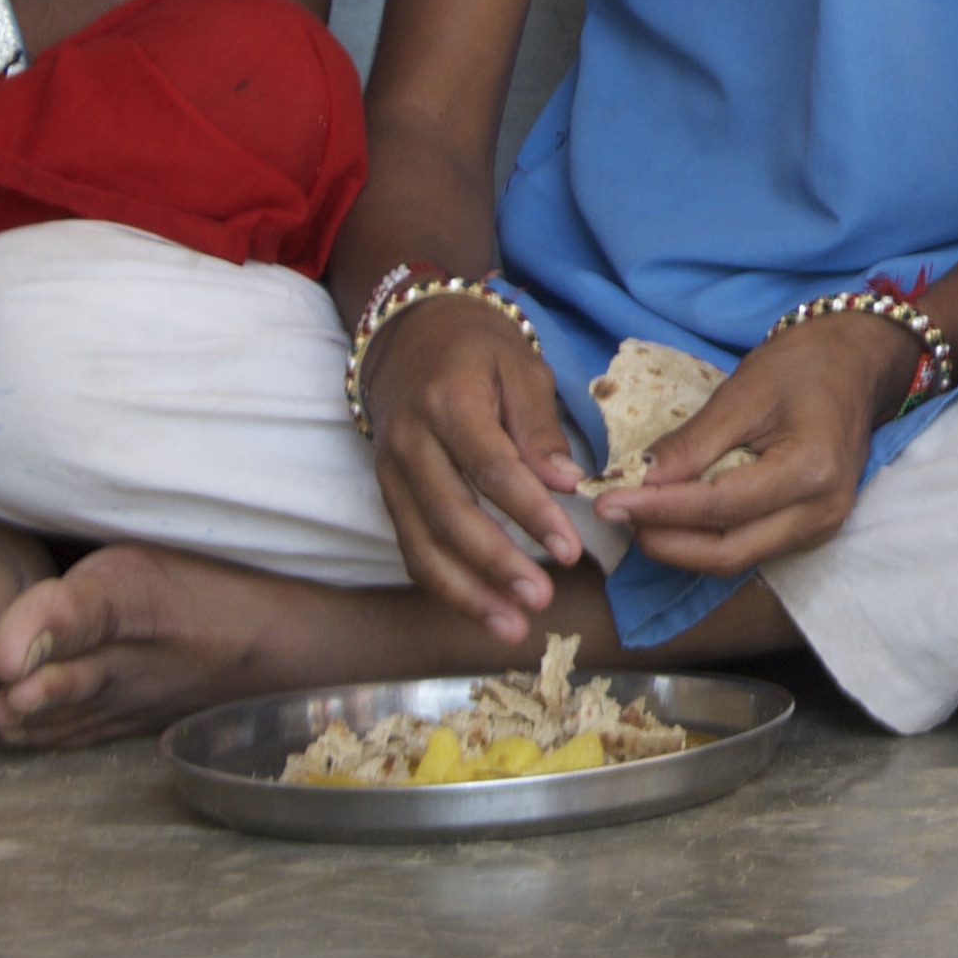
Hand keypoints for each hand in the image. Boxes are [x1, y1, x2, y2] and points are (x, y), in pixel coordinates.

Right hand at [353, 286, 584, 644]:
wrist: (409, 331)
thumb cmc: (478, 348)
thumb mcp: (521, 367)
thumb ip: (540, 428)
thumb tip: (566, 483)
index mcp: (449, 402)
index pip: (491, 469)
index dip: (530, 514)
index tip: (570, 550)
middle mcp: (410, 442)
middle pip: (450, 515)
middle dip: (496, 564)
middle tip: (542, 599)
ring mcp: (390, 471)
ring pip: (421, 544)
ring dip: (466, 592)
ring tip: (512, 625)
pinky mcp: (386, 493)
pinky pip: (411, 547)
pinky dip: (443, 584)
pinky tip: (480, 609)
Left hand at [596, 312, 901, 575]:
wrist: (858, 363)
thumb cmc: (804, 364)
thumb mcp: (744, 391)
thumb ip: (693, 443)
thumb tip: (639, 481)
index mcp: (811, 471)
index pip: (719, 507)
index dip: (658, 509)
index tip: (607, 502)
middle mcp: (822, 512)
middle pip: (728, 552)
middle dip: (665, 541)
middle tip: (616, 517)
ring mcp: (821, 528)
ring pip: (735, 559)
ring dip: (680, 546)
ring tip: (637, 518)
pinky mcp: (811, 530)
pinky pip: (749, 549)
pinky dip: (704, 540)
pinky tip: (673, 520)